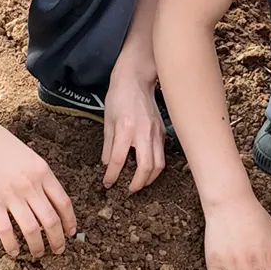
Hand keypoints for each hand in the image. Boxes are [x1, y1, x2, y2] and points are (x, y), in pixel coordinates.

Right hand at [0, 103, 76, 258]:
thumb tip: (46, 200)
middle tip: (59, 250)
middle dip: (58, 239)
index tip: (71, 232)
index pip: (64, 202)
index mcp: (43, 171)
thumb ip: (39, 176)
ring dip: (37, 246)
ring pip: (32, 230)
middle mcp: (31, 185)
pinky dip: (12, 245)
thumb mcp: (29, 155)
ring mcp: (11, 194)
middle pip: (51, 220)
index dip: (69, 221)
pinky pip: (6, 231)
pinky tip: (14, 253)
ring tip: (39, 254)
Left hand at [101, 73, 166, 191]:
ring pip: (159, 163)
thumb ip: (108, 145)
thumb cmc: (119, 96)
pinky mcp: (162, 130)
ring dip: (150, 178)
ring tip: (140, 182)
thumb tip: (108, 164)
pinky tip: (147, 168)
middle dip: (138, 183)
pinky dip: (155, 165)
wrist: (136, 79)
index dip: (112, 175)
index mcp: (125, 128)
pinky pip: (162, 154)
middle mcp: (143, 132)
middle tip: (129, 190)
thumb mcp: (108, 120)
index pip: (119, 159)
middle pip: (146, 167)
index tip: (108, 183)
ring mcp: (156, 132)